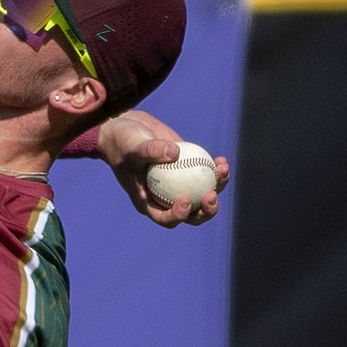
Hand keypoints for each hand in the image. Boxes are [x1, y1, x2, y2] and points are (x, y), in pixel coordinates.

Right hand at [97, 110, 229, 228]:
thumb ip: (151, 151)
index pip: (165, 218)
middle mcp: (166, 199)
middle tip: (211, 194)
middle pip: (190, 215)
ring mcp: (179, 185)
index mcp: (149, 203)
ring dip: (217, 187)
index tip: (186, 199)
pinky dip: (215, 170)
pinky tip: (221, 160)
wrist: (128, 128)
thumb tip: (175, 153)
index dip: (178, 215)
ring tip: (222, 169)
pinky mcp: (188, 169)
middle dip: (205, 210)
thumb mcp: (133, 147)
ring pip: (203, 196)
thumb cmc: (124, 142)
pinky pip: (206, 175)